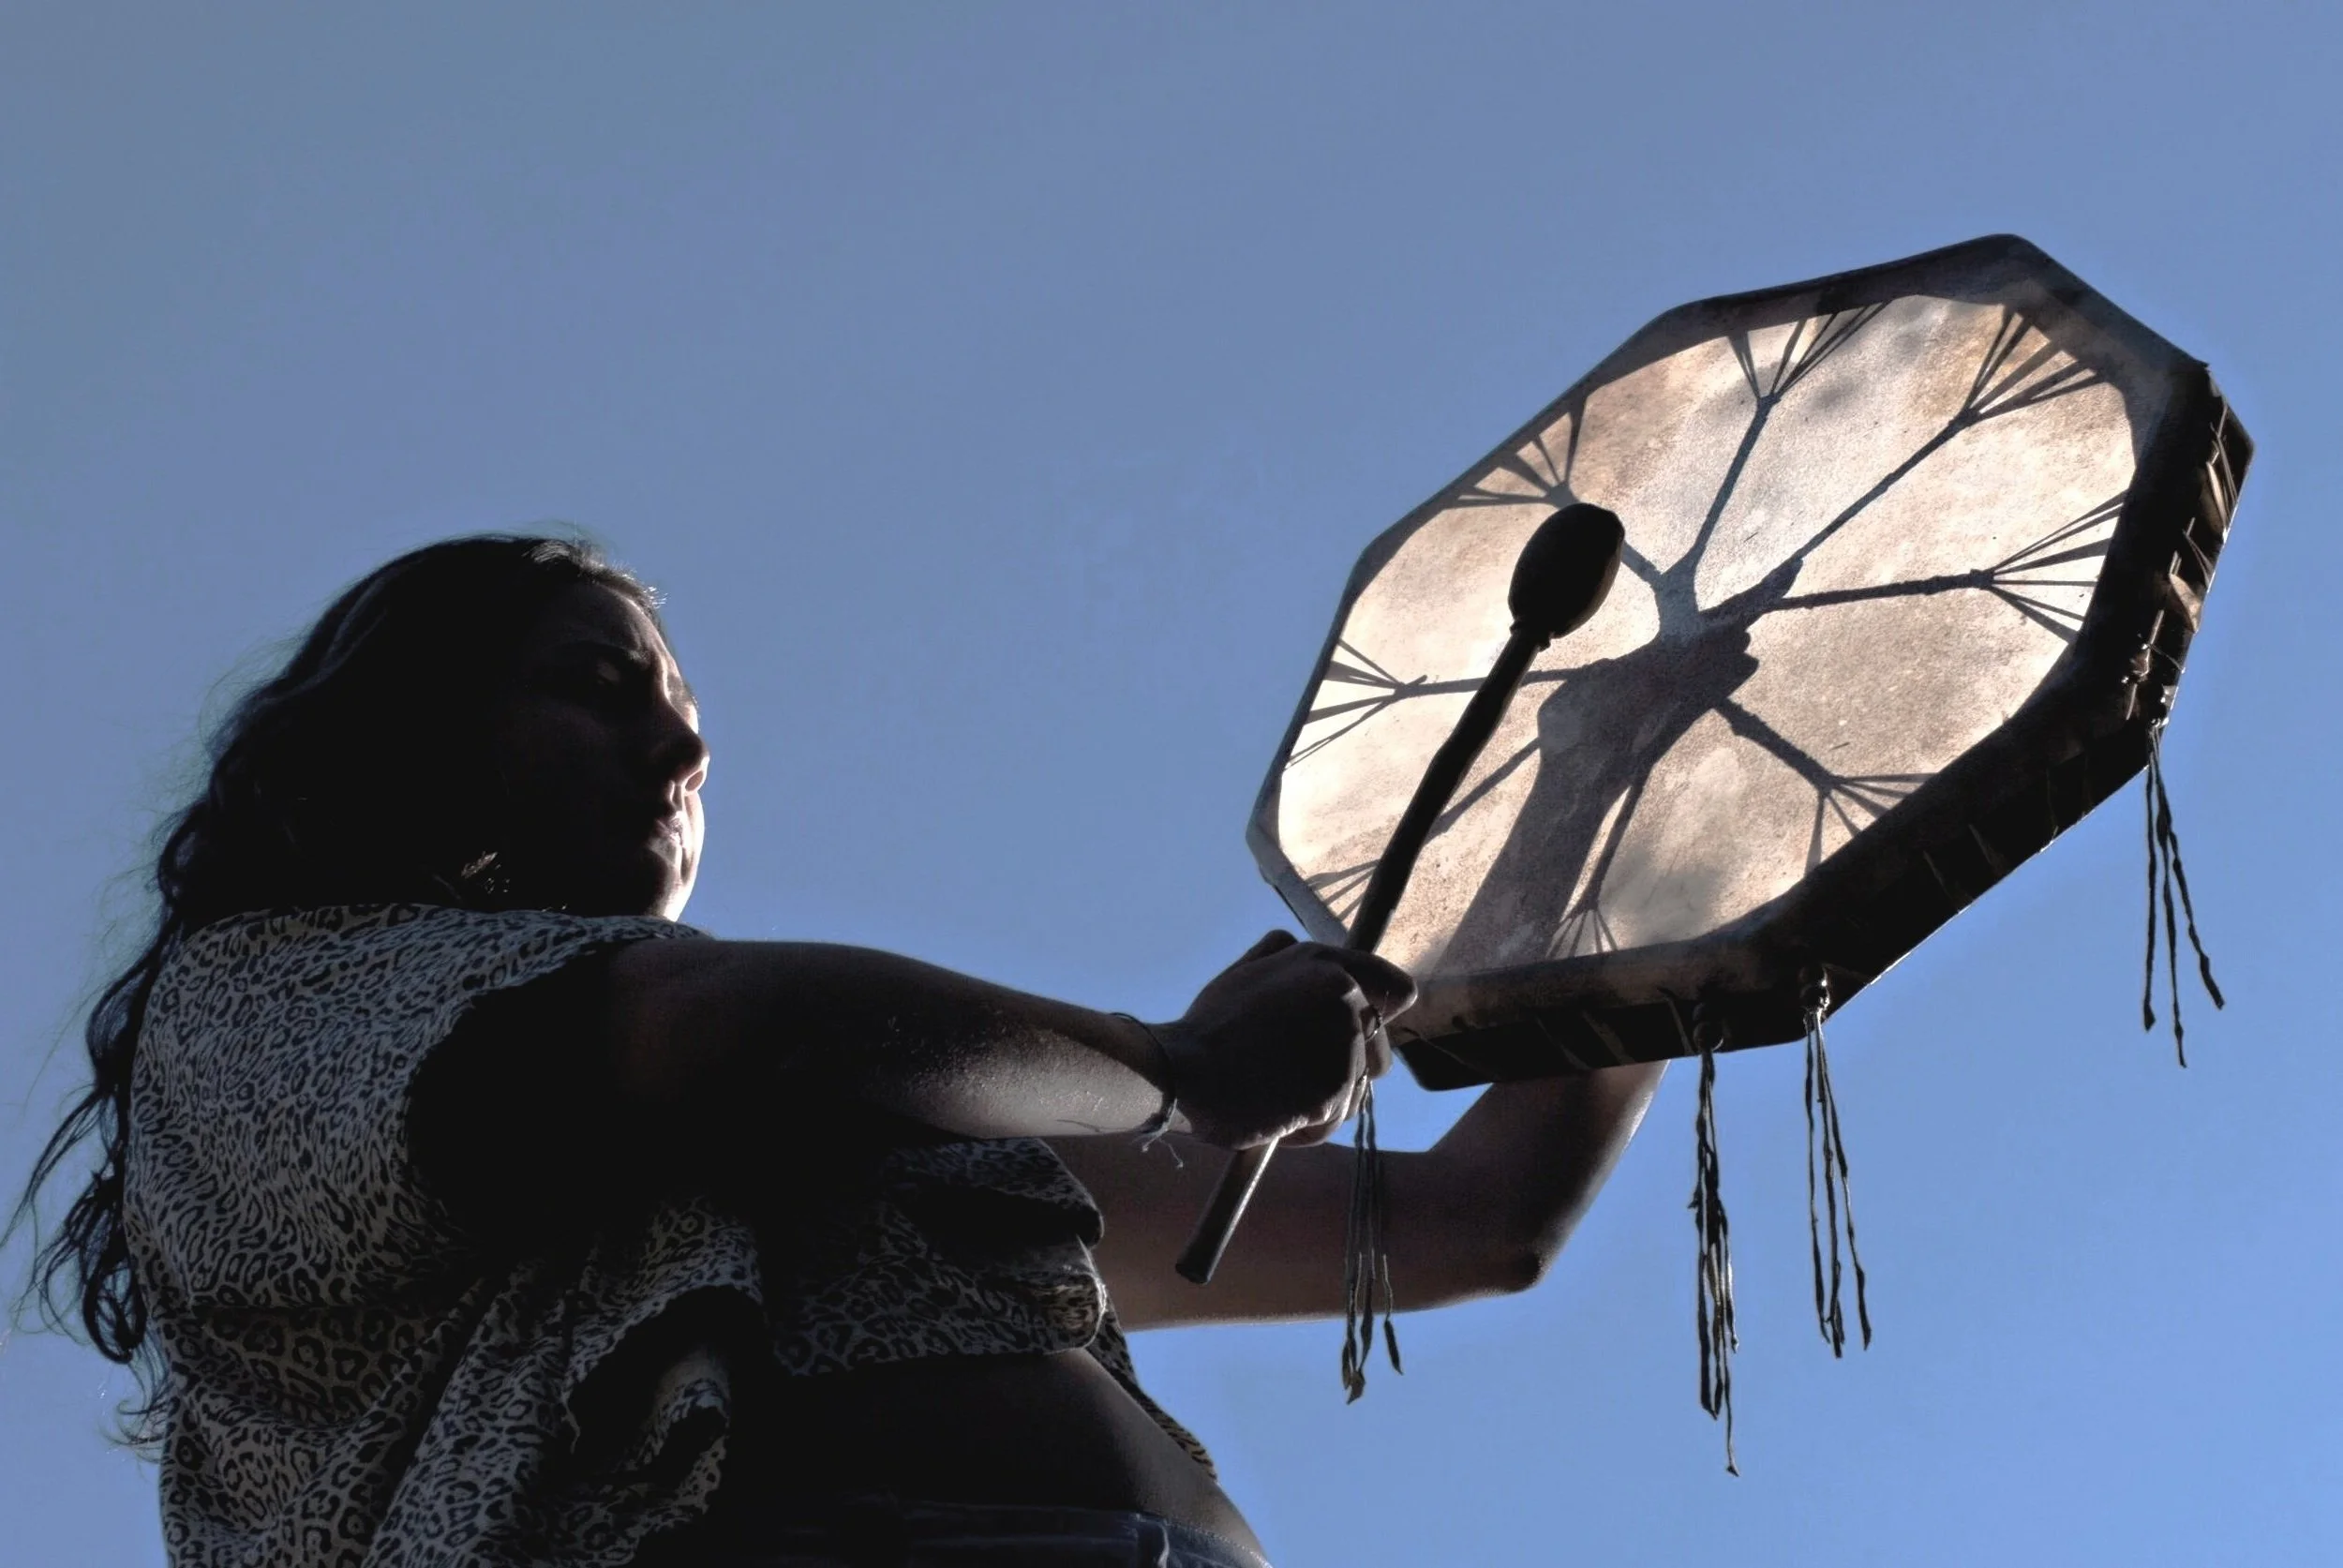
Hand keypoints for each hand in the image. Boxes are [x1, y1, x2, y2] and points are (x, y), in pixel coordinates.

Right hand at [1154, 930, 1415, 1148]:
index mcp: (1326, 965)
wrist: (1182, 1073)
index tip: (1354, 1036)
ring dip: (1324, 1104)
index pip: (1397, 991)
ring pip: (1357, 1093)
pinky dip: (1309, 1128)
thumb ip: (1279, 956)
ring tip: (1277, 1095)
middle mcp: (1345, 998)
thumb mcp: (1244, 973)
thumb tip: (1292, 942)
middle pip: (1380, 1055)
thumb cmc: (1209, 1029)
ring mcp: (1342, 1045)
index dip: (1381, 1017)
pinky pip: (1335, 1121)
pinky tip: (1274, 1116)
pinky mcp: (1334, 1089)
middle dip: (1346, 1072)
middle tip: (1294, 1075)